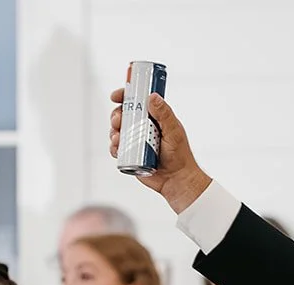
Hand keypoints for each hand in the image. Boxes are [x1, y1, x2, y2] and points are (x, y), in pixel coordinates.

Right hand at [108, 88, 210, 212]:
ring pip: (117, 130)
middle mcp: (143, 127)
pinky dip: (114, 147)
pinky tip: (117, 148)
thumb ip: (164, 114)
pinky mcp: (131, 154)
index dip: (125, 95)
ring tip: (118, 138)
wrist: (177, 180)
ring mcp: (136, 140)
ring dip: (113, 131)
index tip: (116, 96)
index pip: (137, 101)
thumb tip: (152, 97)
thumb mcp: (173, 131)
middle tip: (118, 121)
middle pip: (123, 114)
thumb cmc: (180, 156)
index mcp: (154, 118)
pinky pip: (117, 148)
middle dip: (116, 115)